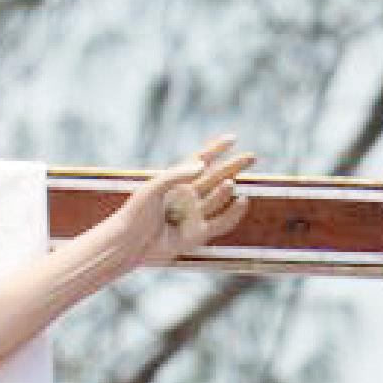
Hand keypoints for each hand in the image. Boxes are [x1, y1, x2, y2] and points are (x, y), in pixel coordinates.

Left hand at [118, 135, 254, 266]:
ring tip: (231, 183)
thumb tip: (202, 164)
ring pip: (218, 199)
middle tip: (253, 156)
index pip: (200, 160)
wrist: (130, 244)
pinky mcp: (197, 234)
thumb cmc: (136, 213)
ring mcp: (193, 215)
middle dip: (234, 166)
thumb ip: (178, 174)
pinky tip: (242, 200)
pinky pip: (221, 222)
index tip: (232, 138)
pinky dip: (233, 213)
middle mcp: (187, 197)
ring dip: (226, 190)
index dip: (216, 149)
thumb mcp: (154, 187)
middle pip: (216, 177)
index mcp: (176, 182)